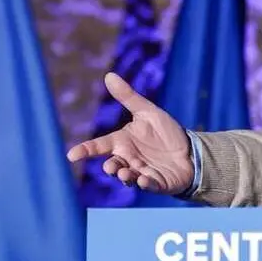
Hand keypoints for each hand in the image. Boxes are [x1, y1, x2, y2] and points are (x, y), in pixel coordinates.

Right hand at [66, 72, 193, 193]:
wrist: (190, 150)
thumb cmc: (166, 132)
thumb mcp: (147, 112)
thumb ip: (128, 97)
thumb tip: (109, 75)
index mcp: (122, 142)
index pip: (99, 146)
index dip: (85, 150)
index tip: (71, 155)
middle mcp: (128, 159)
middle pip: (113, 165)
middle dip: (111, 167)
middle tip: (111, 166)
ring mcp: (141, 173)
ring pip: (127, 178)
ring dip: (124, 177)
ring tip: (124, 174)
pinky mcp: (157, 183)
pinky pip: (149, 185)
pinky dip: (145, 184)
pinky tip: (143, 180)